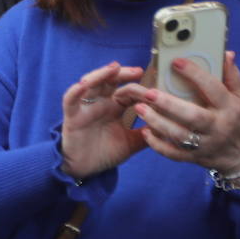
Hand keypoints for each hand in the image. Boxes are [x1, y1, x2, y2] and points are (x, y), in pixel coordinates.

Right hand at [58, 62, 147, 179]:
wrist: (85, 169)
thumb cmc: (105, 153)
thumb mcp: (131, 143)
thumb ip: (146, 134)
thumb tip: (169, 128)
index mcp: (115, 107)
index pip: (128, 91)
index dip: (140, 87)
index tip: (154, 86)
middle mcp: (100, 103)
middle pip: (110, 81)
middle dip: (123, 74)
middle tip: (138, 71)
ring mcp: (85, 107)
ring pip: (90, 84)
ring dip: (101, 74)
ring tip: (113, 69)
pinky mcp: (71, 116)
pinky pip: (70, 100)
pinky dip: (74, 91)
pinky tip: (82, 85)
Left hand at [114, 52, 239, 172]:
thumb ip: (232, 77)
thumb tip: (226, 53)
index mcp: (230, 108)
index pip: (213, 89)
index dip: (195, 74)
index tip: (176, 62)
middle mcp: (218, 127)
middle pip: (193, 116)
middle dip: (169, 104)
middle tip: (148, 92)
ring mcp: (206, 145)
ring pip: (180, 136)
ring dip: (158, 122)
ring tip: (140, 108)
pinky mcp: (196, 158)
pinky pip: (174, 154)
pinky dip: (158, 145)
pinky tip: (145, 132)